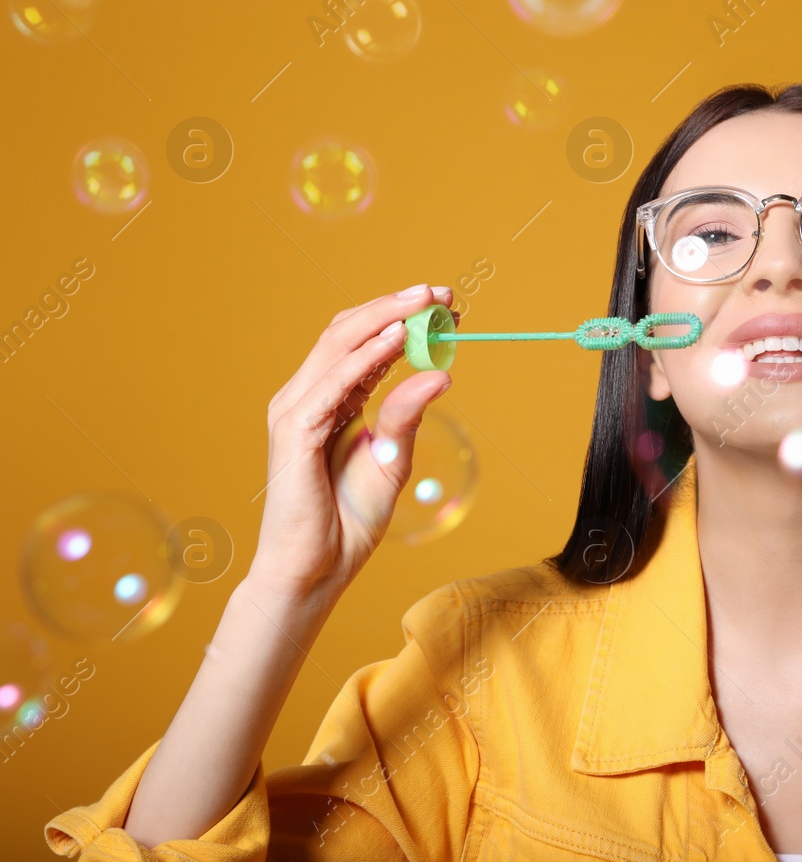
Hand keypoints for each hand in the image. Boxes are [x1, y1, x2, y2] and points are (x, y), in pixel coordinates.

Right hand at [250, 284, 455, 606]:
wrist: (316, 567)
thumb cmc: (348, 518)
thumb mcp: (393, 457)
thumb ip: (408, 413)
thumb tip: (444, 374)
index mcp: (330, 398)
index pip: (362, 341)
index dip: (401, 316)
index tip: (445, 304)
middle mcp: (308, 396)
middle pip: (348, 332)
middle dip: (395, 307)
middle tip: (440, 294)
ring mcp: (296, 411)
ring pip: (338, 346)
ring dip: (384, 319)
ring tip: (424, 304)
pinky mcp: (295, 432)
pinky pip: (332, 385)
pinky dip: (364, 359)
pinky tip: (396, 342)